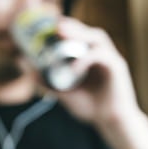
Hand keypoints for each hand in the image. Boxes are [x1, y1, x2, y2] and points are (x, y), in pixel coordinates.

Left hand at [52, 17, 142, 132]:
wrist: (112, 123)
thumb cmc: (93, 109)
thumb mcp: (66, 95)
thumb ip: (49, 84)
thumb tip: (29, 73)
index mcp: (92, 59)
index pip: (81, 36)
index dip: (68, 28)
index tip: (50, 25)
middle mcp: (103, 56)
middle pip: (89, 32)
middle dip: (73, 26)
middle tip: (55, 25)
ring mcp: (111, 60)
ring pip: (98, 38)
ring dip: (80, 34)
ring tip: (62, 34)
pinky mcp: (117, 68)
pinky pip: (101, 56)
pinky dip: (86, 59)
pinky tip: (74, 68)